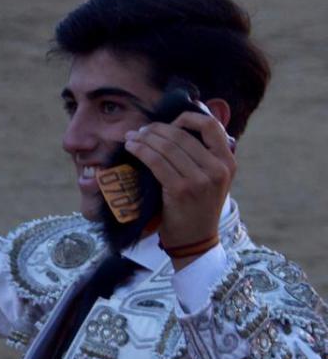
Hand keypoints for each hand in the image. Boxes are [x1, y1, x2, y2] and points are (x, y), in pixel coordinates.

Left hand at [124, 111, 235, 268]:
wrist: (195, 241)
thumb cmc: (198, 208)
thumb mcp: (212, 180)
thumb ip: (203, 156)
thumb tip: (176, 128)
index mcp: (228, 162)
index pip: (211, 125)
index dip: (187, 118)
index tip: (170, 124)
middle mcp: (217, 168)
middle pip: (182, 135)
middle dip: (157, 129)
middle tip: (141, 131)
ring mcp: (200, 180)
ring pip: (167, 146)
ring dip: (145, 138)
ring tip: (132, 137)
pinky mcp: (181, 190)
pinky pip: (157, 161)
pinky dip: (141, 150)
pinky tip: (131, 147)